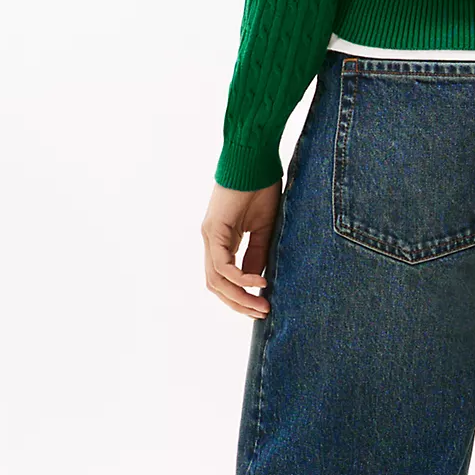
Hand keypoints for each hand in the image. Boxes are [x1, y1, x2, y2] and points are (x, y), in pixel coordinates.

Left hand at [203, 179, 281, 318]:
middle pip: (216, 285)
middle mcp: (211, 240)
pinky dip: (240, 277)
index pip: (224, 278)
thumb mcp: (264, 228)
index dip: (240, 295)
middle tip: (262, 313)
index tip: (262, 306)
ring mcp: (210, 236)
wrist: (255, 160)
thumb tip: (256, 281)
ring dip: (239, 296)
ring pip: (216, 280)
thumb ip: (258, 254)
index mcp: (222, 240)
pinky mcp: (214, 230)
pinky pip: (222, 264)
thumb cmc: (262, 187)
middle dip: (239, 303)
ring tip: (262, 305)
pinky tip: (258, 282)